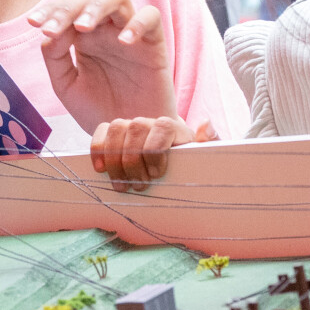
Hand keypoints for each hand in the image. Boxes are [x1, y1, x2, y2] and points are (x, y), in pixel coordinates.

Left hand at [30, 0, 178, 132]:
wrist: (128, 138)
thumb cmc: (100, 112)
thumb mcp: (67, 87)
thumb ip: (55, 58)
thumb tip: (50, 32)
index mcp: (84, 37)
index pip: (67, 9)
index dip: (50, 10)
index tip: (34, 23)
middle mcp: (106, 30)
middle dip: (68, 8)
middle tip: (53, 27)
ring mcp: (130, 33)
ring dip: (97, 5)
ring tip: (83, 27)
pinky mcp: (155, 43)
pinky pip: (151, 17)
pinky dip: (138, 23)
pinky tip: (123, 41)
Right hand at [91, 116, 214, 191]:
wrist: (177, 172)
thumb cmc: (192, 167)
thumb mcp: (206, 159)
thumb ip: (211, 142)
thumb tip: (205, 123)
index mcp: (176, 128)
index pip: (163, 126)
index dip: (155, 150)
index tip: (156, 175)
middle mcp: (153, 124)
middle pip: (137, 127)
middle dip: (133, 160)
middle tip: (138, 186)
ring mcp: (133, 127)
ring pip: (117, 127)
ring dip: (115, 159)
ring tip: (122, 185)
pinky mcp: (116, 136)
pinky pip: (101, 131)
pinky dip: (97, 149)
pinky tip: (101, 170)